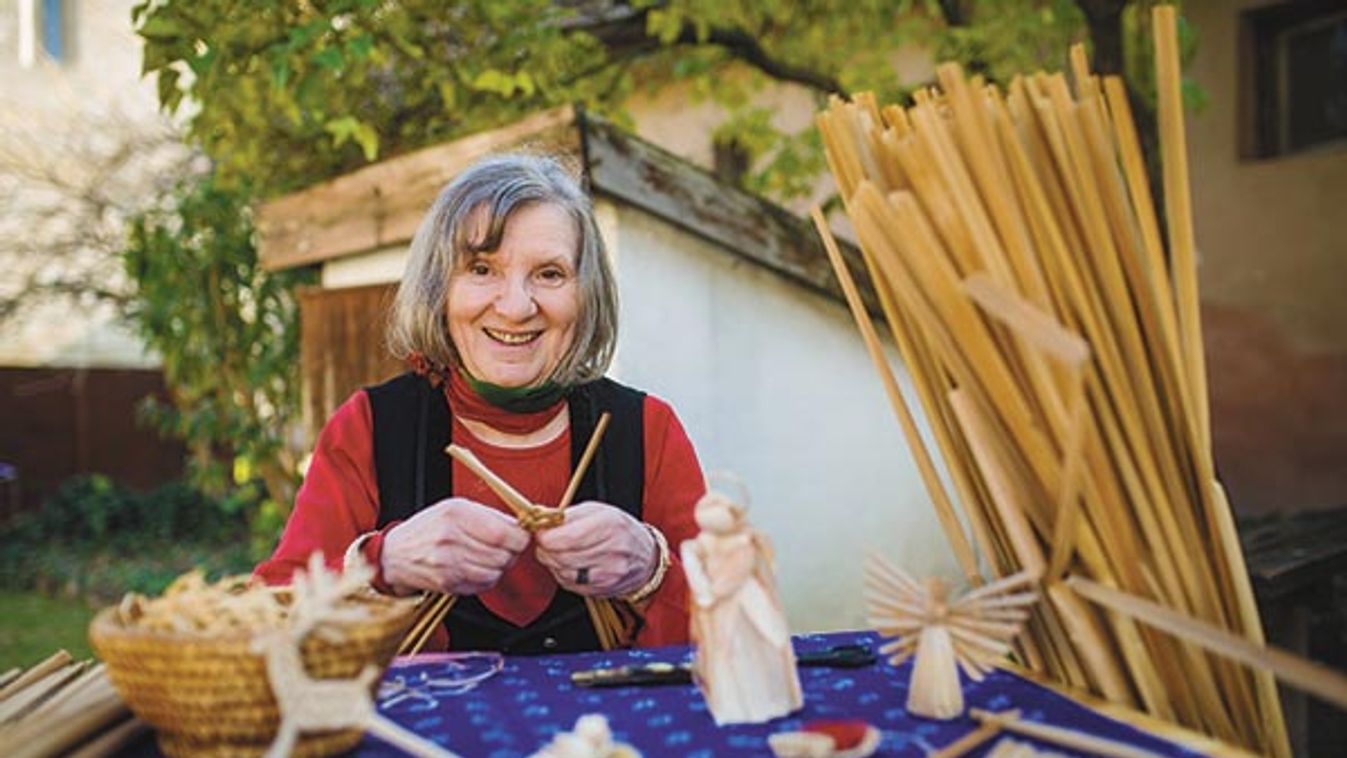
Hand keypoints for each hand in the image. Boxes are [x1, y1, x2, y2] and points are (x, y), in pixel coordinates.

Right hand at [381, 498, 529, 595]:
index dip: (520, 537)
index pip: (505, 532)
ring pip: (496, 571)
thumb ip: (489, 515)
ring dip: (499, 566)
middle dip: (511, 552)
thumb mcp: (455, 508)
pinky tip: (476, 567)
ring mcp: (448, 563)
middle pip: (504, 554)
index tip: (520, 535)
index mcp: (456, 513)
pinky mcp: (448, 583)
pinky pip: (483, 584)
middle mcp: (451, 538)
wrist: (395, 554)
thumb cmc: (429, 528)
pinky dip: (487, 578)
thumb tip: (520, 526)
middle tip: (504, 547)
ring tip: (488, 557)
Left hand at [534, 502, 656, 597]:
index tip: (541, 531)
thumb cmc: (620, 530)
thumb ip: (568, 514)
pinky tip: (568, 564)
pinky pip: (570, 584)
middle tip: (546, 541)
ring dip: (553, 562)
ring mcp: (608, 573)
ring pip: (563, 571)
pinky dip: (562, 574)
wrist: (646, 558)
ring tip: (558, 551)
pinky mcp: (602, 589)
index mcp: (610, 525)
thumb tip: (541, 518)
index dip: (547, 535)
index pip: (568, 536)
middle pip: (563, 555)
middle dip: (546, 548)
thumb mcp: (599, 511)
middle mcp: (612, 550)